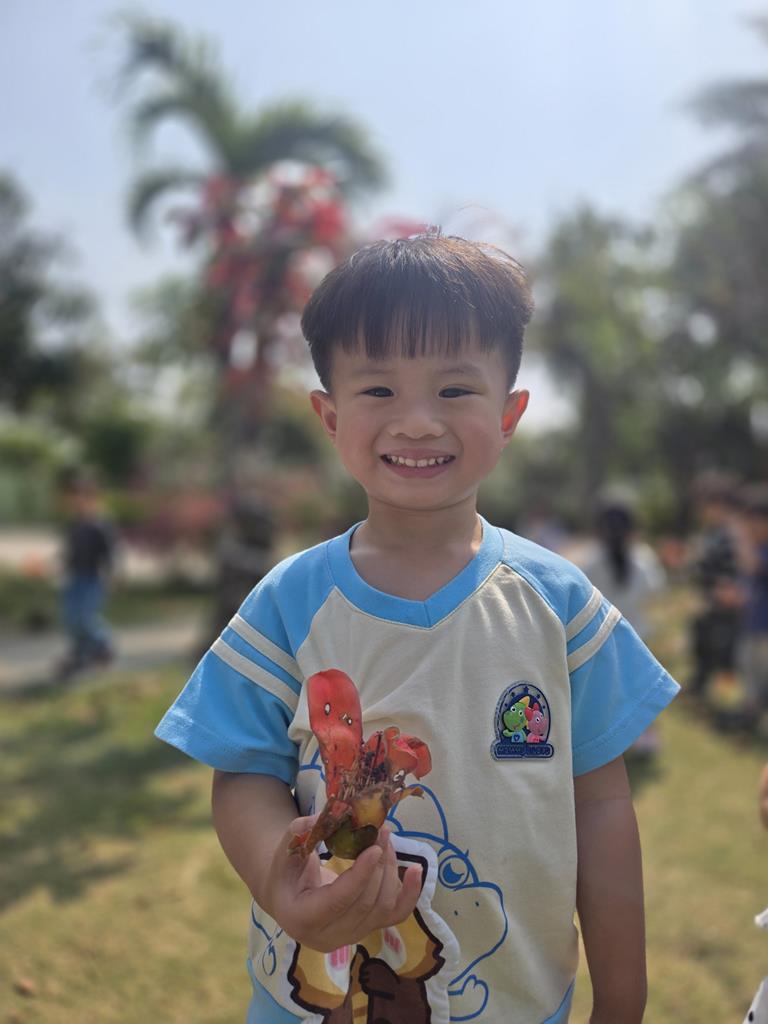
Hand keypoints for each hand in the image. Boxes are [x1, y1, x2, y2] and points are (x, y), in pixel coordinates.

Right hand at [263, 815, 421, 952]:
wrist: (289, 896)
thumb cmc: (285, 872)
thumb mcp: (284, 851)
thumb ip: (298, 834)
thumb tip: (320, 818)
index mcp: (302, 918)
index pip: (337, 901)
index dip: (359, 876)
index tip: (374, 848)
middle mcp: (328, 936)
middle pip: (365, 903)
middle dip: (378, 865)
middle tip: (381, 831)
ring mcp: (351, 936)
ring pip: (382, 908)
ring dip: (390, 870)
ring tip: (386, 838)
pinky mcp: (368, 928)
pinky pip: (396, 915)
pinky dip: (410, 894)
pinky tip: (416, 870)